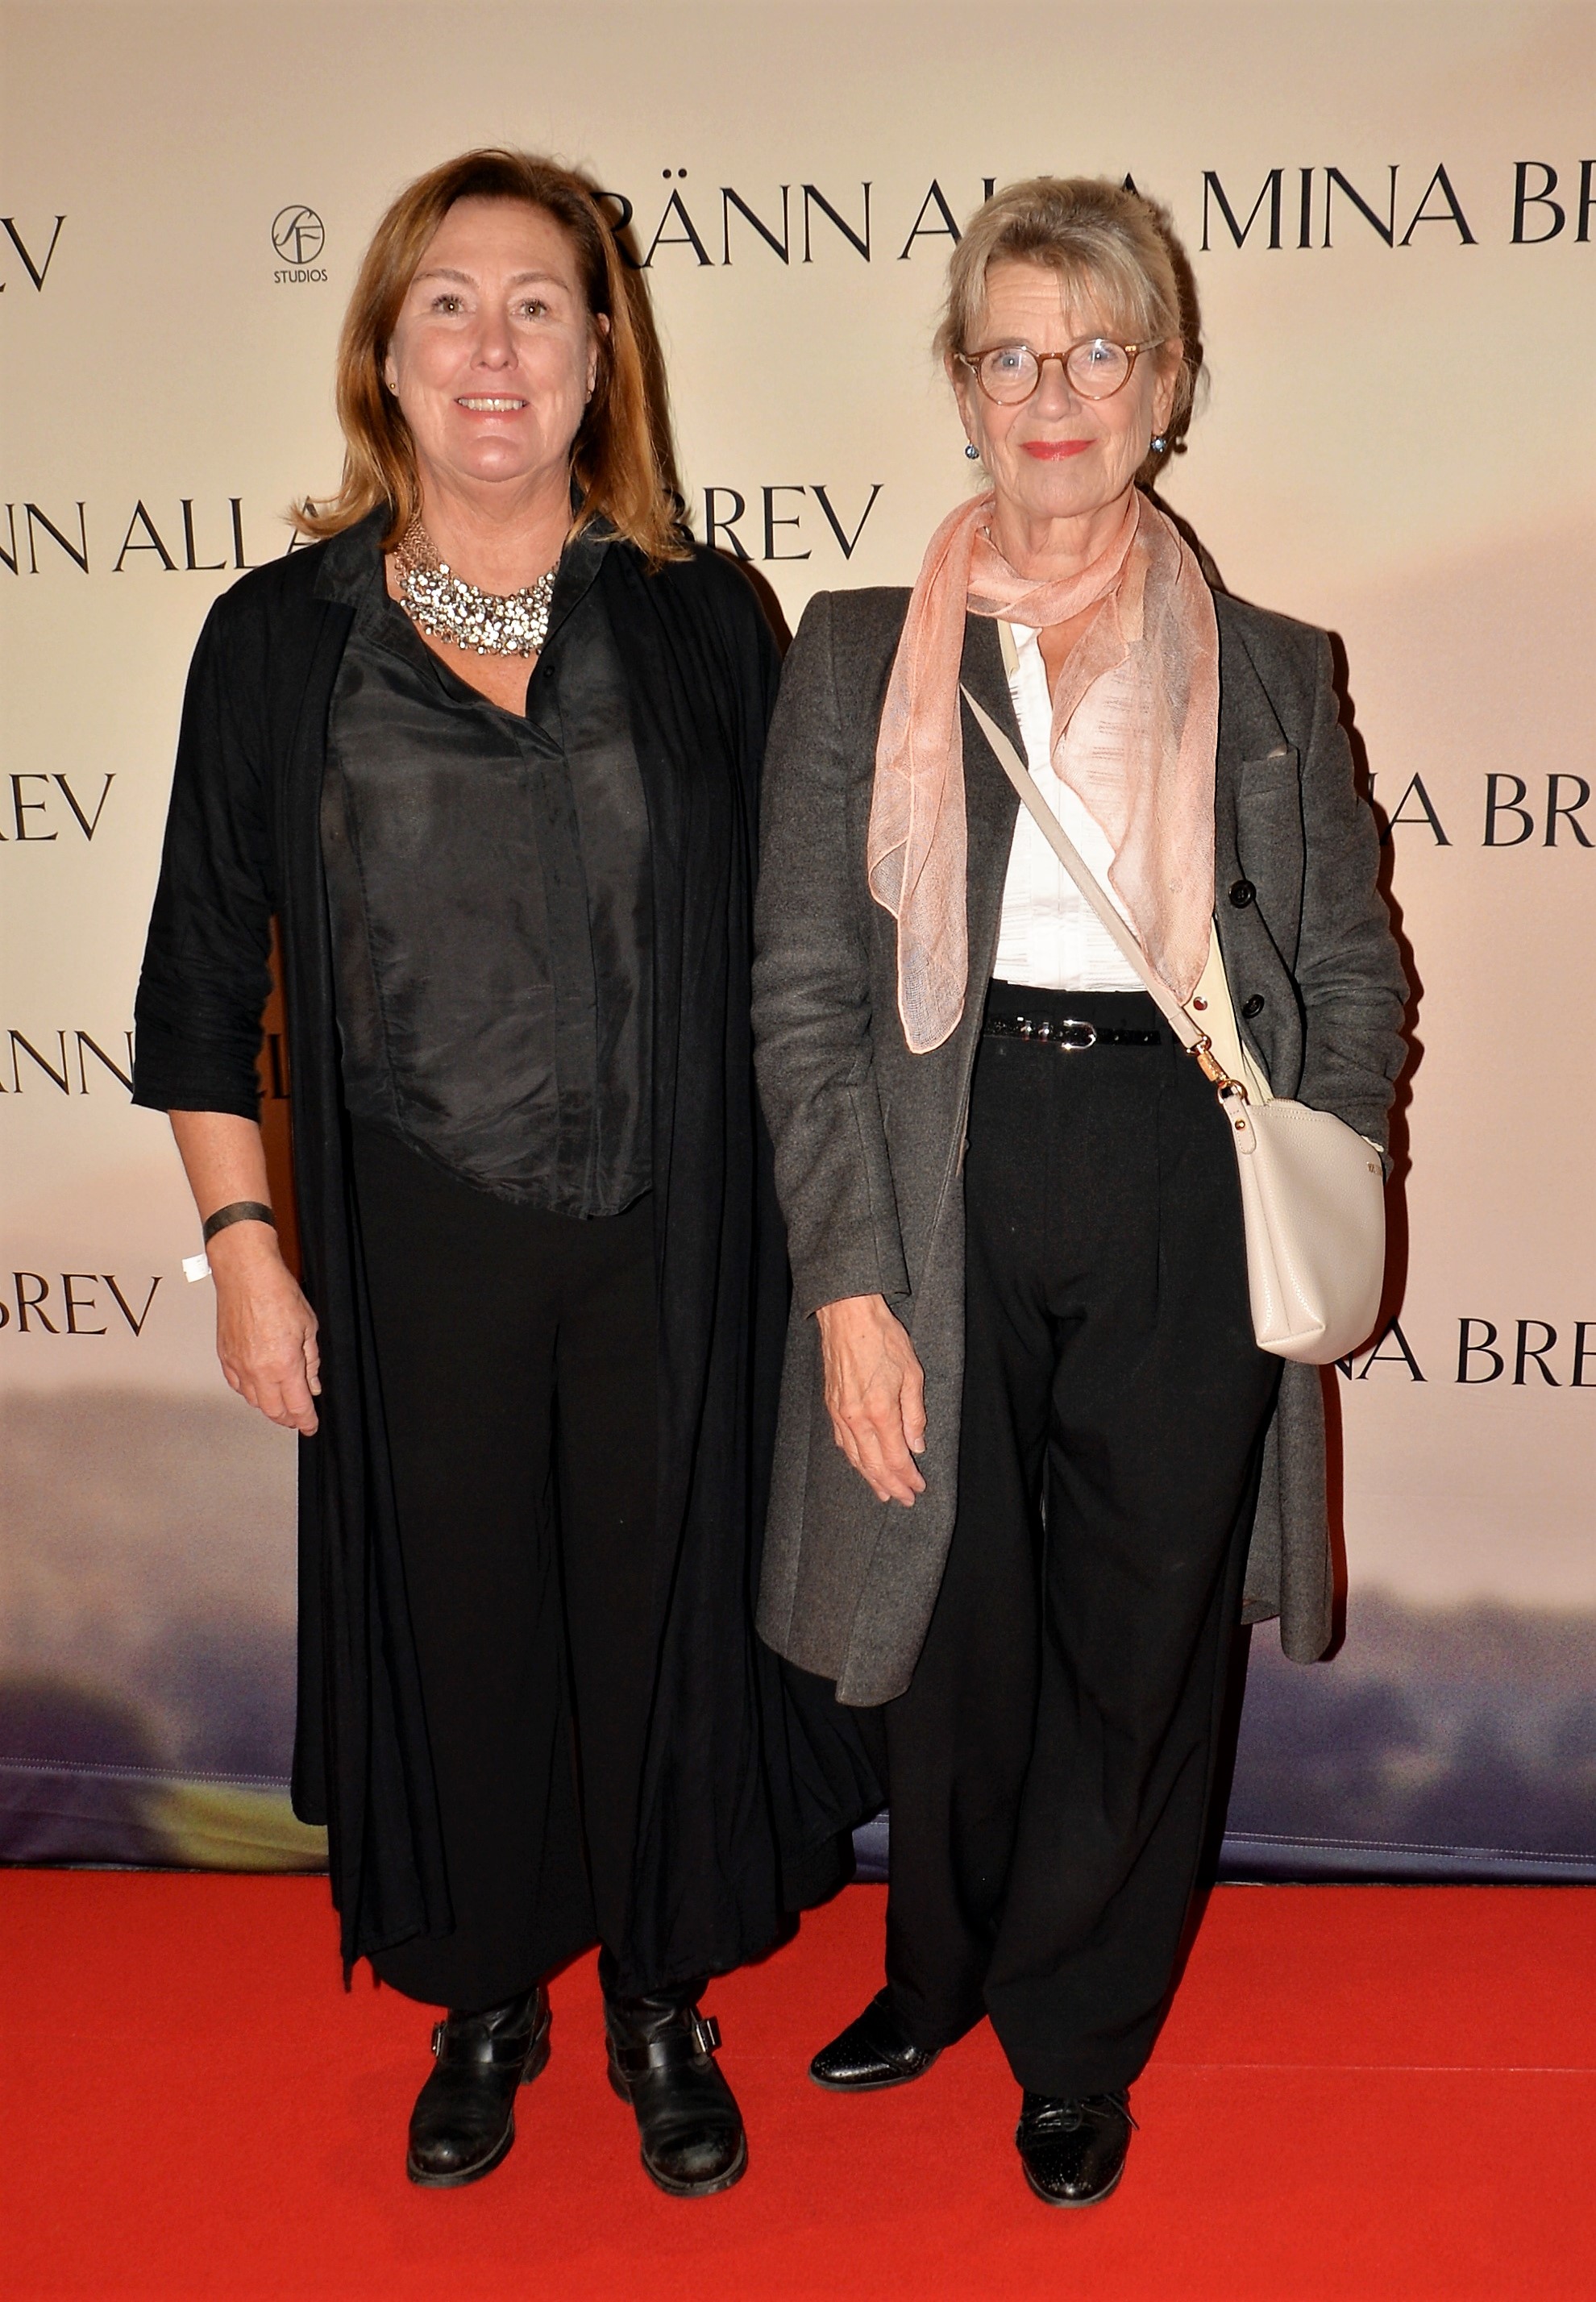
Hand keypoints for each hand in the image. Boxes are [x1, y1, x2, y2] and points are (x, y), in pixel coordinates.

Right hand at [209, 1225, 321, 1435]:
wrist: (246, 1275)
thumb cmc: (278, 1293)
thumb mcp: (308, 1328)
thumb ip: (311, 1362)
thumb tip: (313, 1385)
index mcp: (284, 1365)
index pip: (297, 1406)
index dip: (306, 1421)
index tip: (311, 1426)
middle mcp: (258, 1371)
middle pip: (273, 1411)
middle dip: (288, 1419)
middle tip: (298, 1418)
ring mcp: (238, 1365)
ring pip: (253, 1401)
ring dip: (269, 1407)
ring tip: (281, 1405)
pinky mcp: (225, 1357)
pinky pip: (237, 1386)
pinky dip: (250, 1393)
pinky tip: (258, 1389)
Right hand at [815, 1293, 926, 1506]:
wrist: (847, 1315)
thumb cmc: (882, 1338)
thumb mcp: (912, 1373)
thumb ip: (915, 1414)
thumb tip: (917, 1444)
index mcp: (880, 1412)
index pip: (896, 1458)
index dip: (908, 1477)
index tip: (918, 1489)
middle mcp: (857, 1418)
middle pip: (873, 1465)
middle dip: (890, 1485)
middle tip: (902, 1499)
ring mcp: (840, 1413)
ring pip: (855, 1457)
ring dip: (870, 1478)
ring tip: (882, 1491)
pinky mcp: (831, 1405)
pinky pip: (842, 1442)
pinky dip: (853, 1458)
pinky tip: (860, 1463)